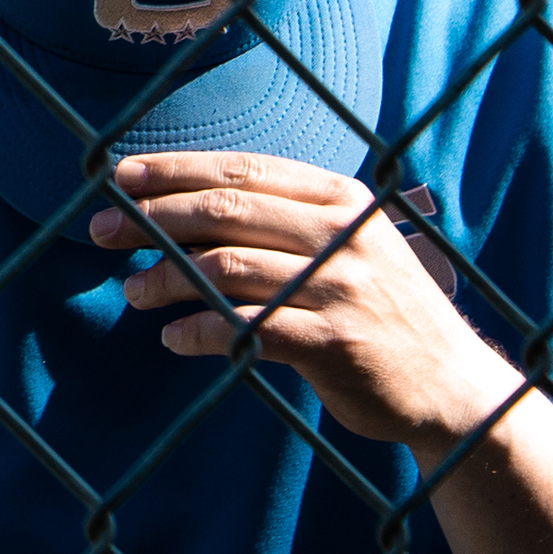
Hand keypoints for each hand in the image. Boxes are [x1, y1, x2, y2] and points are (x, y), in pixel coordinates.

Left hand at [92, 149, 518, 453]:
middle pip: (224, 210)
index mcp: (340, 198)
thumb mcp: (346, 245)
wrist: (453, 385)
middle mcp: (342, 234)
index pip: (242, 168)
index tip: (118, 176)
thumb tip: (176, 210)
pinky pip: (245, 329)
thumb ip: (279, 221)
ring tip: (132, 293)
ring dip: (165, 278)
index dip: (173, 170)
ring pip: (225, 269)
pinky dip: (199, 332)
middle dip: (151, 217)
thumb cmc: (378, 309)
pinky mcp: (335, 343)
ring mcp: (340, 288)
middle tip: (100, 231)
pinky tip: (174, 338)